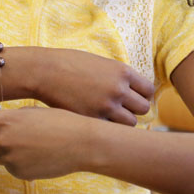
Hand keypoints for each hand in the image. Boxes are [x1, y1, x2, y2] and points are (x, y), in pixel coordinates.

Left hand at [0, 107, 97, 179]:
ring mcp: (10, 159)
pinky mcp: (20, 174)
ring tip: (24, 143)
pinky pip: (10, 167)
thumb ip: (4, 119)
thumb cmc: (57, 121)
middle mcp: (2, 140)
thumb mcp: (27, 112)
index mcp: (3, 120)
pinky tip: (35, 154)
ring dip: (0, 151)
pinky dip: (17, 161)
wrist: (81, 142)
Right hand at [32, 48, 154, 125]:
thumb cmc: (70, 64)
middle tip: (122, 108)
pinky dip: (107, 127)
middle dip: (134, 109)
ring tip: (109, 116)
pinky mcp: (92, 119)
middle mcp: (118, 89)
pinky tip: (97, 120)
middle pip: (143, 108)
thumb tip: (134, 90)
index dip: (142, 95)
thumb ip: (119, 76)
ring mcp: (106, 106)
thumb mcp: (101, 63)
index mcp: (122, 72)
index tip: (134, 97)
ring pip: (130, 123)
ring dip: (122, 121)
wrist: (45, 71)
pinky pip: (111, 130)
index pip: (148, 90)